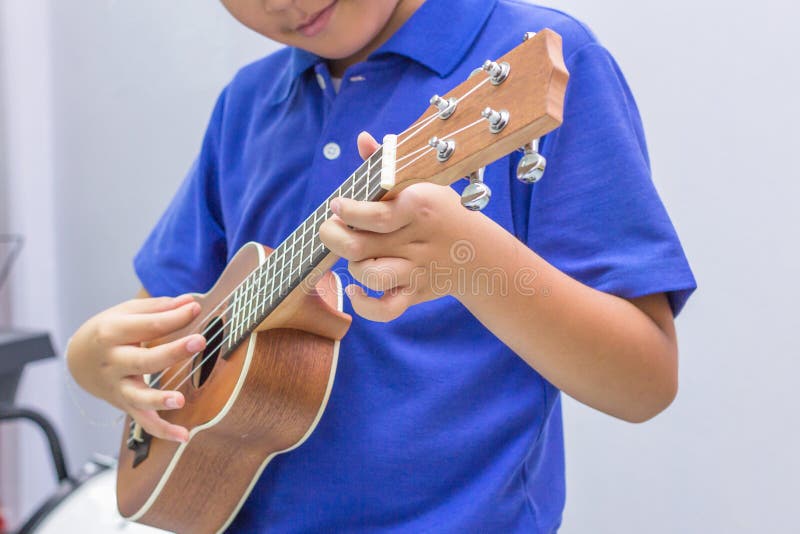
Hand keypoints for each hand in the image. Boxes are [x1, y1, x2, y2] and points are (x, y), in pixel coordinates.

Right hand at [66, 294, 205, 441]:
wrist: (78, 358)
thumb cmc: (108, 330)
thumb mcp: (127, 312)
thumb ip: (159, 308)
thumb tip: (190, 302)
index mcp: (111, 334)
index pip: (149, 325)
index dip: (176, 317)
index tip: (196, 309)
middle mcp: (113, 362)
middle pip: (144, 360)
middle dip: (173, 351)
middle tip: (200, 341)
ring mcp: (118, 387)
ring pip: (138, 397)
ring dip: (159, 400)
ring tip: (180, 400)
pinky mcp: (125, 405)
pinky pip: (144, 422)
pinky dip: (163, 431)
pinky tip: (184, 436)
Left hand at [319, 132, 477, 320]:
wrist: (481, 253)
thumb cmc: (442, 211)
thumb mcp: (424, 181)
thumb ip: (387, 163)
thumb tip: (362, 139)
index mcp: (418, 207)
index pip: (374, 214)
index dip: (346, 211)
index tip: (337, 205)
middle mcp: (416, 240)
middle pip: (359, 246)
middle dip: (333, 237)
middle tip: (331, 228)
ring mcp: (416, 269)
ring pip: (370, 275)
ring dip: (351, 267)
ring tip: (353, 255)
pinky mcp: (415, 293)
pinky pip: (386, 309)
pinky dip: (365, 305)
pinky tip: (356, 290)